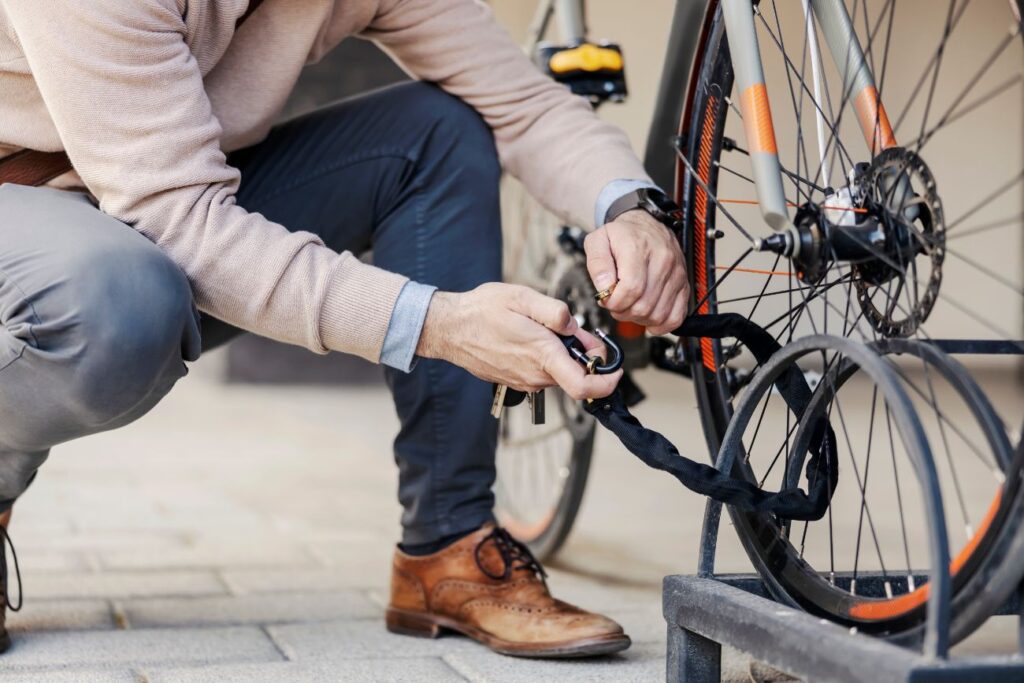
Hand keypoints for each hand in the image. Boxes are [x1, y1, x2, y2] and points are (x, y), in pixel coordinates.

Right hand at [416, 284, 621, 399]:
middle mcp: (535, 375)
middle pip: (574, 374)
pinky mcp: (515, 381)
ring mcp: (524, 381)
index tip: (615, 370)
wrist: (449, 328)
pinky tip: (526, 338)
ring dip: (559, 355)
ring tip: (539, 329)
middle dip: (580, 354)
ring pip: (558, 373)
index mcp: (542, 355)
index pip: (585, 386)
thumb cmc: (482, 311)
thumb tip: (575, 326)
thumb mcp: (523, 297)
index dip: (607, 382)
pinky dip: (544, 359)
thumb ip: (555, 312)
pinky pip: (541, 373)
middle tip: (566, 329)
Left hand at [584, 210, 689, 334]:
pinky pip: (676, 317)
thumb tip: (604, 289)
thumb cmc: (622, 235)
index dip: (614, 303)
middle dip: (623, 312)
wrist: (647, 224)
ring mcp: (676, 274)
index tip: (607, 299)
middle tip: (616, 303)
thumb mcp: (598, 241)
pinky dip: (661, 325)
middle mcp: (662, 261)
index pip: (630, 289)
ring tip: (630, 306)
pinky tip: (648, 317)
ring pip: (658, 315)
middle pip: (643, 306)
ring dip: (639, 318)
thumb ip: (597, 265)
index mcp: (639, 249)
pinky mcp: (684, 285)